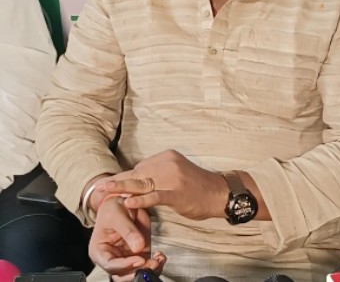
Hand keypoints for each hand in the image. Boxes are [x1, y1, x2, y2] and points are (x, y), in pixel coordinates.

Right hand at [89, 194, 165, 281]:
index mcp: (100, 251)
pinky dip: (155, 264)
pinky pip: (146, 265)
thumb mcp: (118, 215)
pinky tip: (160, 257)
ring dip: (149, 270)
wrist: (123, 201)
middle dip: (138, 271)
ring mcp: (126, 258)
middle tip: (152, 263)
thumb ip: (128, 231)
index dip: (125, 266)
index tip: (139, 259)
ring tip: (159, 260)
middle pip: (123, 274)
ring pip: (136, 273)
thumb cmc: (113, 208)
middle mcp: (112, 258)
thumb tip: (138, 247)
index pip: (110, 265)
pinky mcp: (138, 255)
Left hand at [97, 149, 227, 219]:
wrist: (219, 192)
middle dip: (119, 182)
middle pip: (138, 174)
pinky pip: (155, 196)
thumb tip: (140, 181)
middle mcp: (167, 163)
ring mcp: (172, 178)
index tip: (110, 183)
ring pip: (142, 183)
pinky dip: (141, 199)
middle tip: (100, 188)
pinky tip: (129, 202)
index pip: (140, 167)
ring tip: (106, 192)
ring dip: (122, 189)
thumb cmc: (197, 185)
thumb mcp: (177, 172)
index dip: (125, 178)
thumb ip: (159, 174)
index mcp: (167, 157)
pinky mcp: (176, 193)